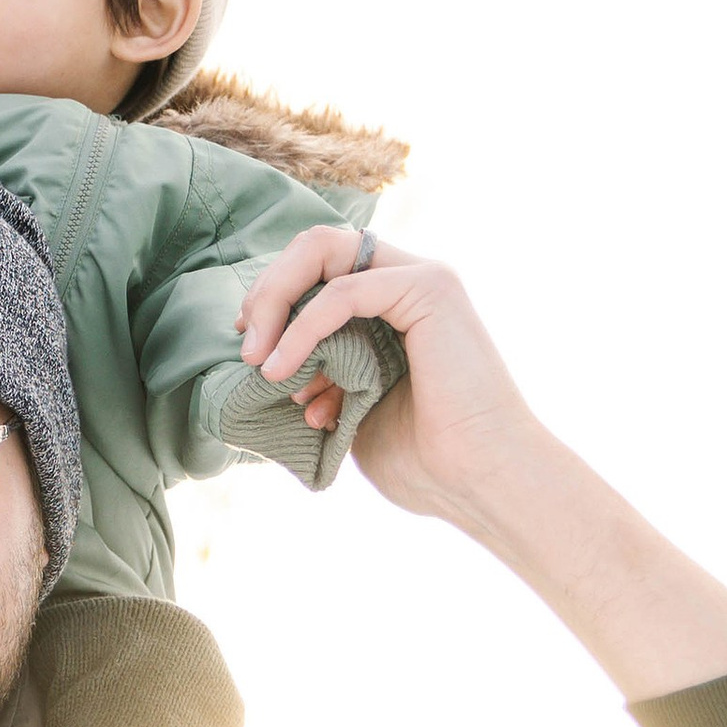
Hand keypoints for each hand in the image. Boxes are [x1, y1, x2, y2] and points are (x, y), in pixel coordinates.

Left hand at [241, 222, 726, 700]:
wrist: (480, 480)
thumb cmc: (424, 460)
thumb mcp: (350, 408)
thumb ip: (319, 374)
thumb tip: (266, 363)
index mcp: (391, 305)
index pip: (318, 268)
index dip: (274, 298)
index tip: (250, 351)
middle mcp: (406, 280)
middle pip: (315, 245)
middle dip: (267, 291)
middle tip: (246, 347)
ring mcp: (421, 278)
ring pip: (323, 250)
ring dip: (276, 302)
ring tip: (257, 361)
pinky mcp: (429, 289)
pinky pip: (342, 292)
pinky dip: (301, 328)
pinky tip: (280, 368)